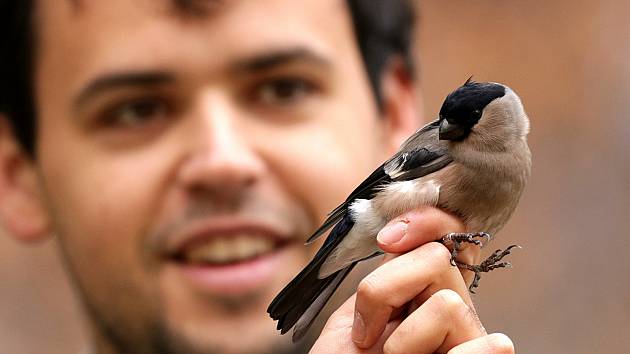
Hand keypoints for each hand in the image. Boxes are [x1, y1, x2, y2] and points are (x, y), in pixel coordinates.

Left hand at [310, 207, 514, 353]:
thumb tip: (402, 239)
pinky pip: (487, 347)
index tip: (388, 238)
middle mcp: (451, 310)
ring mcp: (468, 338)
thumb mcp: (352, 322)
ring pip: (448, 301)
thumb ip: (382, 284)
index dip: (426, 222)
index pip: (444, 236)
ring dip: (403, 338)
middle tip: (368, 335)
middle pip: (438, 257)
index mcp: (420, 292)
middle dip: (386, 288)